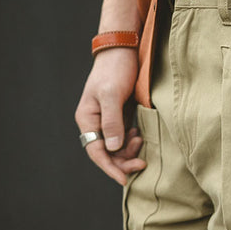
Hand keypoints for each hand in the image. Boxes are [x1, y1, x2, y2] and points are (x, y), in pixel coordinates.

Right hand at [75, 47, 146, 184]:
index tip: (124, 180)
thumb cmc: (116, 69)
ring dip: (129, 151)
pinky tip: (140, 135)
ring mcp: (108, 120)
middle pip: (107, 153)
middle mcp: (96, 122)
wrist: (124, 49)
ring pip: (117, 148)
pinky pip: (124, 138)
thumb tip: (112, 148)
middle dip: (123, 161)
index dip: (110, 168)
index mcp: (87, 118)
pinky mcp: (121, 116)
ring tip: (140, 141)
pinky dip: (133, 141)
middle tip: (142, 163)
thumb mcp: (112, 94)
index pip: (96, 152)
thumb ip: (112, 122)